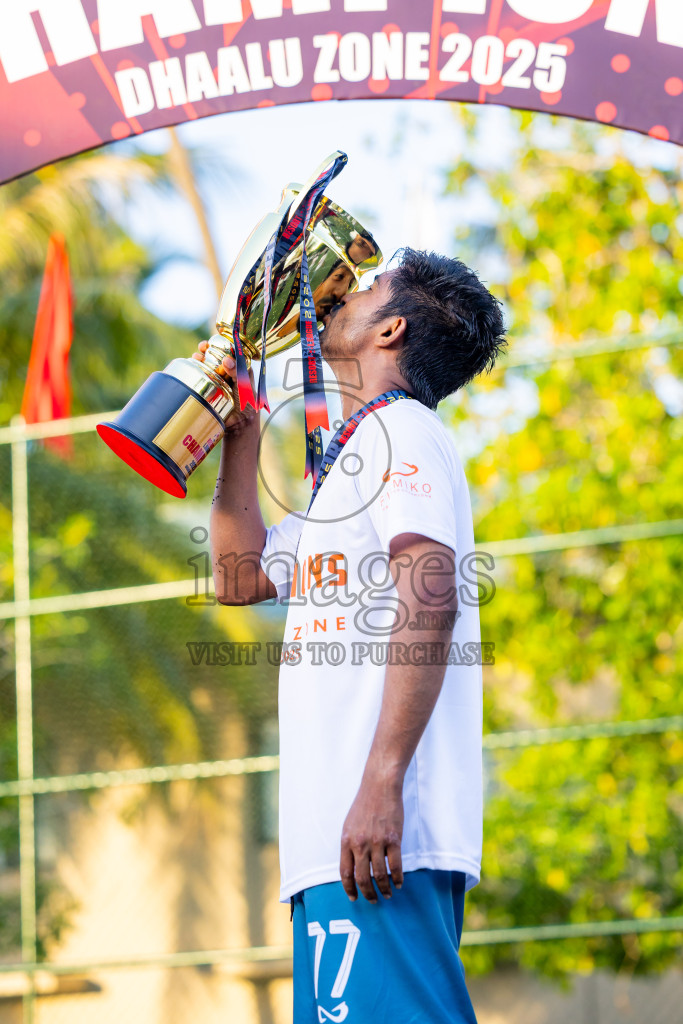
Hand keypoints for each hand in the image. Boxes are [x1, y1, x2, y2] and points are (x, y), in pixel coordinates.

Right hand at [191, 340, 257, 434]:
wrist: (238, 423)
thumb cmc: (247, 403)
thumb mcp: (244, 385)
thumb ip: (237, 372)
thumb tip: (226, 359)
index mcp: (240, 368)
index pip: (231, 350)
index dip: (223, 344)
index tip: (216, 340)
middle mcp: (228, 372)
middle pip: (217, 355)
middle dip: (208, 349)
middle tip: (202, 347)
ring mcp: (218, 379)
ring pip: (208, 364)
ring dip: (201, 358)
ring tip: (196, 356)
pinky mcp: (209, 388)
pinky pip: (202, 376)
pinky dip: (196, 370)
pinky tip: (192, 366)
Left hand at [340, 774, 403, 902]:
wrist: (380, 786)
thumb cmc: (364, 804)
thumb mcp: (349, 825)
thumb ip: (350, 845)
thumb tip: (354, 866)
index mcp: (347, 840)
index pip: (345, 872)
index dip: (349, 888)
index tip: (354, 897)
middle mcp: (360, 844)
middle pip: (362, 877)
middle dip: (367, 893)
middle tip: (373, 900)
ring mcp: (377, 842)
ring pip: (380, 874)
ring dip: (384, 888)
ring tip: (387, 894)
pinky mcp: (393, 839)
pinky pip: (395, 865)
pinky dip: (397, 878)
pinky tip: (399, 883)